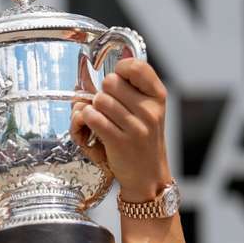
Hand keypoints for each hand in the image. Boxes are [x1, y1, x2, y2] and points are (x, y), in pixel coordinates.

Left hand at [71, 58, 171, 201]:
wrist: (147, 176)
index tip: (118, 81)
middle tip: (106, 106)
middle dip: (103, 92)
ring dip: (93, 107)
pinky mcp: (119, 142)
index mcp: (158, 97)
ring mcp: (136, 127)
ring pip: (99, 100)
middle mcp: (150, 110)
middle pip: (110, 82)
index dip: (120, 70)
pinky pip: (92, 118)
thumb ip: (129, 89)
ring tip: (100, 118)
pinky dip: (85, 120)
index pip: (136, 66)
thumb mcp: (146, 110)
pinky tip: (92, 126)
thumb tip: (90, 72)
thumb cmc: (142, 139)